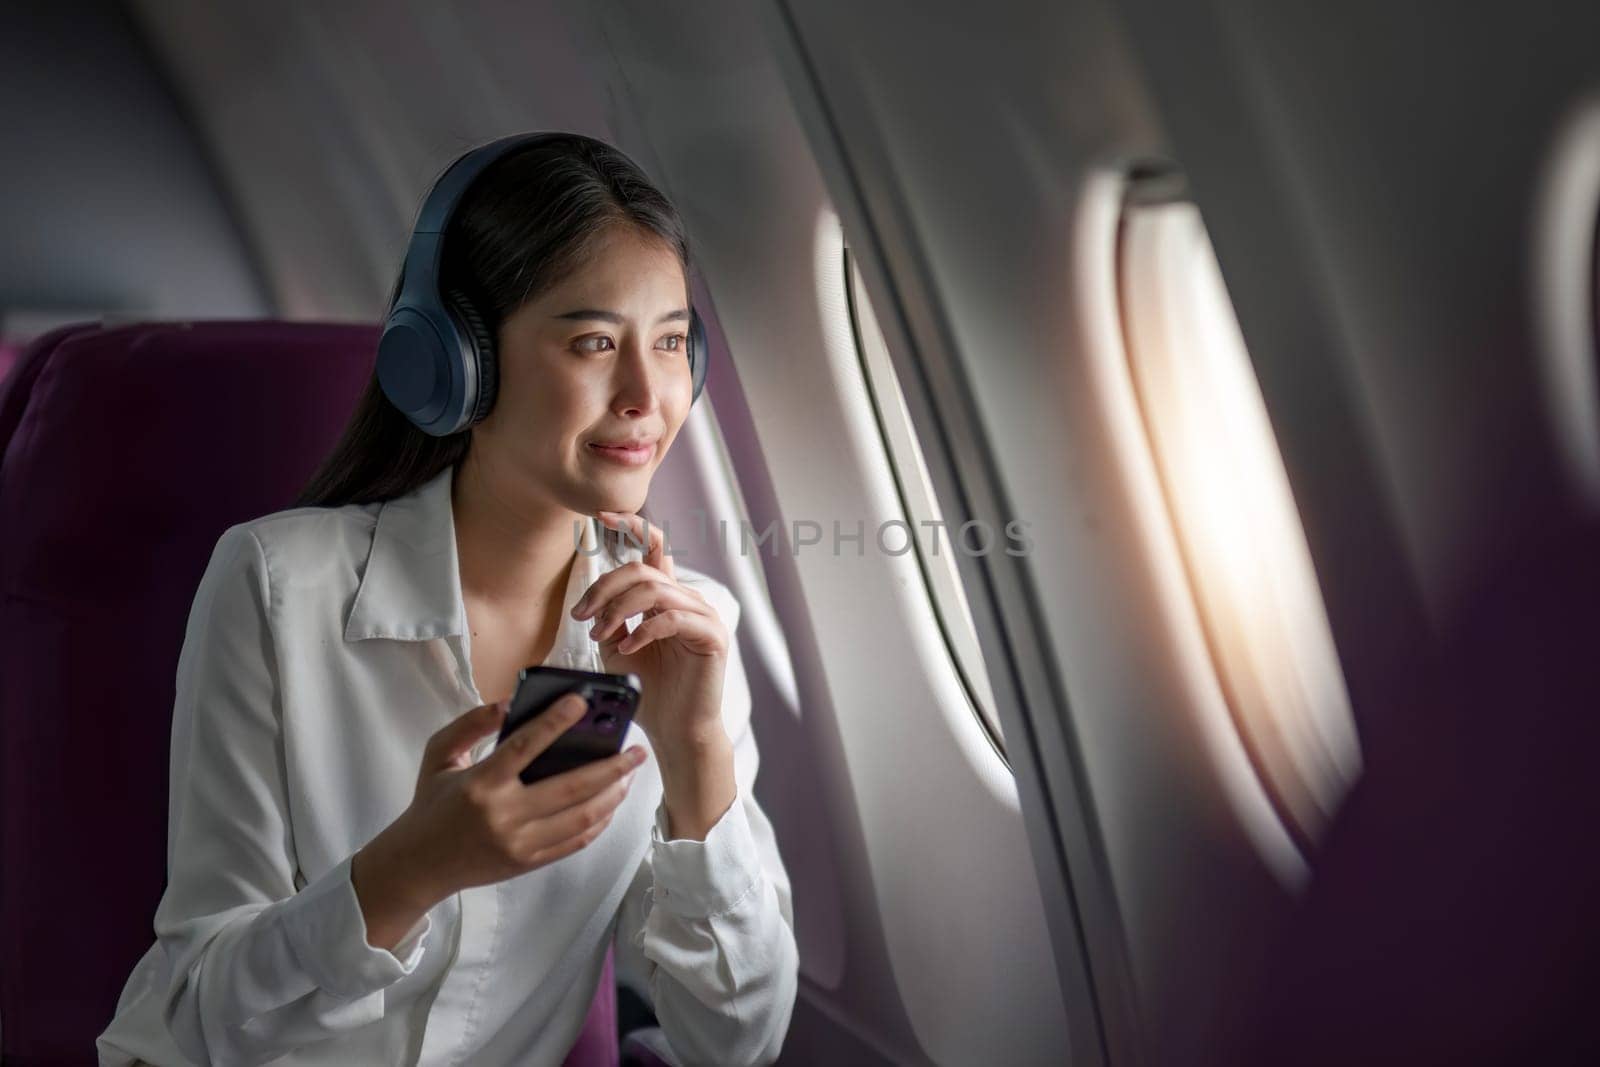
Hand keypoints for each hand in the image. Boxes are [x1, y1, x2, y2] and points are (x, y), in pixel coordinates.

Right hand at [353, 696, 647, 947]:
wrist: (417, 866)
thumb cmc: (430, 804)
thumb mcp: (438, 756)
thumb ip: (470, 724)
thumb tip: (508, 703)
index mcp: (480, 785)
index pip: (525, 747)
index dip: (555, 722)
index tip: (582, 702)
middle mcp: (504, 816)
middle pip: (571, 788)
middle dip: (612, 767)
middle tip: (638, 749)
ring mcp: (520, 844)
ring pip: (582, 818)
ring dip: (613, 794)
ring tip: (629, 774)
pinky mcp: (528, 863)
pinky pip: (575, 841)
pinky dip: (599, 821)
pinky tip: (610, 802)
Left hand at [572, 511, 729, 750]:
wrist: (676, 729)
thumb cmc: (650, 689)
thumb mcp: (618, 646)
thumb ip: (610, 618)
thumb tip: (592, 601)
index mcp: (669, 596)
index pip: (654, 547)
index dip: (631, 525)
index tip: (601, 516)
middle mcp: (689, 599)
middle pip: (642, 570)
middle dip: (604, 589)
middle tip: (582, 617)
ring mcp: (704, 615)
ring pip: (654, 590)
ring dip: (617, 610)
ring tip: (600, 635)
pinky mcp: (712, 635)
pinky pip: (671, 618)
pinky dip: (642, 631)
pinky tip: (627, 648)